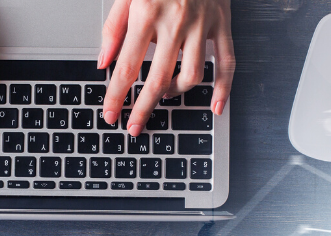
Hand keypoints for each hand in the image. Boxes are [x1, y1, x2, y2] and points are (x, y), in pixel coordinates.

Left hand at [98, 0, 234, 136]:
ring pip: (191, 75)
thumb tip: (103, 61)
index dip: (117, 95)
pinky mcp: (221, 24)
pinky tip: (215, 106)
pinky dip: (223, 88)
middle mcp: (175, 22)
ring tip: (162, 96)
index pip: (126, 67)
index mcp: (146, 14)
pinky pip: (227, 61)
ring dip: (174, 93)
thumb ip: (113, 28)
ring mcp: (201, 25)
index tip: (110, 113)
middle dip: (143, 107)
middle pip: (157, 79)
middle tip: (134, 126)